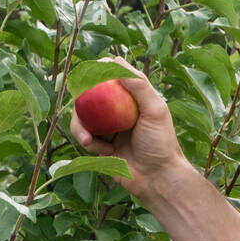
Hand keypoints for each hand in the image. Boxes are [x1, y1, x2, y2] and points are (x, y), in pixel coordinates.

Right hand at [69, 56, 187, 201]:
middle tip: (77, 102)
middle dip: (81, 99)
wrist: (158, 179)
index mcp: (132, 98)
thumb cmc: (161, 144)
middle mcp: (119, 110)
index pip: (110, 76)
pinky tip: (102, 150)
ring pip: (83, 116)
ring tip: (86, 138)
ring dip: (79, 125)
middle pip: (91, 95)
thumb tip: (115, 61)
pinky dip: (89, 142)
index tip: (89, 74)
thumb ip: (139, 86)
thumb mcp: (156, 110)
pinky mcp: (103, 145)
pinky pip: (86, 137)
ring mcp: (110, 127)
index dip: (97, 71)